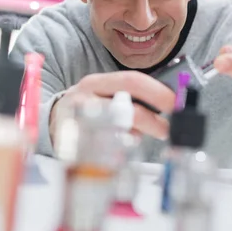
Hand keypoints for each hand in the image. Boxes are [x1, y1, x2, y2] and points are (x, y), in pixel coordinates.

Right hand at [51, 71, 174, 139]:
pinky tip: (122, 146)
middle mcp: (85, 99)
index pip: (132, 81)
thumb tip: (170, 103)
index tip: (176, 103)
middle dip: (152, 120)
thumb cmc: (90, 106)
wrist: (55, 121)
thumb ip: (132, 95)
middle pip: (125, 108)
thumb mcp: (106, 93)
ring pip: (116, 131)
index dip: (158, 92)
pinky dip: (119, 150)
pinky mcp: (75, 145)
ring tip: (145, 136)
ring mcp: (79, 123)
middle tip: (168, 129)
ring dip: (137, 136)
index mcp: (97, 83)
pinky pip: (104, 150)